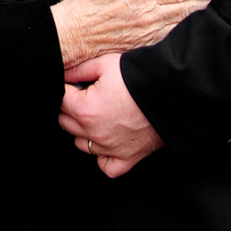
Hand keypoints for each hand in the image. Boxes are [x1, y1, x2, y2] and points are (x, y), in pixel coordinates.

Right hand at [50, 0, 225, 66]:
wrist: (72, 34)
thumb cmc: (87, 4)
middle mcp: (152, 18)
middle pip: (191, 9)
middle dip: (211, 0)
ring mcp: (150, 36)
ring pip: (185, 25)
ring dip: (202, 17)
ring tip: (216, 10)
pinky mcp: (145, 48)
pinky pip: (172, 39)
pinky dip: (186, 33)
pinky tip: (192, 31)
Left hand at [59, 53, 162, 177]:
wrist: (171, 92)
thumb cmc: (138, 78)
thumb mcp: (105, 64)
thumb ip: (78, 70)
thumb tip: (62, 73)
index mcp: (85, 110)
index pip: (60, 100)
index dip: (67, 89)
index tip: (76, 84)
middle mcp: (94, 133)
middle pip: (66, 123)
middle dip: (72, 109)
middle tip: (87, 97)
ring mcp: (110, 149)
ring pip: (81, 145)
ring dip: (84, 131)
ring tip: (99, 116)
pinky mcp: (127, 158)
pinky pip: (106, 166)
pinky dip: (104, 157)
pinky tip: (107, 142)